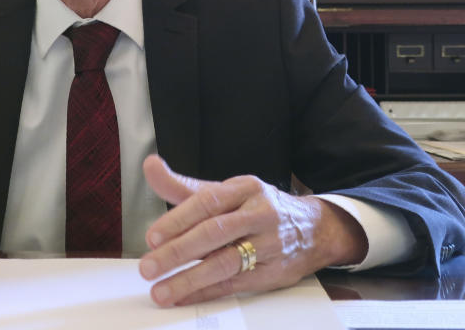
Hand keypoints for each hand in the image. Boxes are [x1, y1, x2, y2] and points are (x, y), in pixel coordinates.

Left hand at [138, 155, 366, 306]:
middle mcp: (259, 214)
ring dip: (189, 279)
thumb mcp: (227, 191)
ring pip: (225, 262)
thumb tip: (151, 167)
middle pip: (215, 233)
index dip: (179, 219)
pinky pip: (235, 284)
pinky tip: (184, 296)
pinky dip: (206, 292)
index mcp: (245, 188)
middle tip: (149, 266)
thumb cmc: (259, 208)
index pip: (208, 201)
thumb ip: (184, 186)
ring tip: (161, 290)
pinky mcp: (273, 273)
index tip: (153, 235)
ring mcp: (269, 245)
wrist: (314, 229)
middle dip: (178, 251)